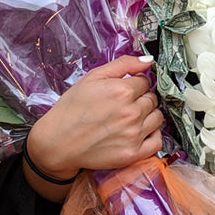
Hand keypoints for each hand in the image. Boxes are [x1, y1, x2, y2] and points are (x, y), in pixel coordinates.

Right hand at [24, 55, 163, 194]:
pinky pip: (157, 141)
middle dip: (141, 98)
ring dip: (148, 115)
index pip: (145, 81)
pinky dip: (152, 135)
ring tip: (130, 118)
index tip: (124, 90)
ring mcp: (133, 135)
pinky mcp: (133, 154)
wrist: (57, 143)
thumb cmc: (72, 109)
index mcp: (122, 91)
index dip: (135, 84)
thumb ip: (123, 64)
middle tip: (124, 104)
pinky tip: (140, 132)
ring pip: (157, 117)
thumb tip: (148, 60)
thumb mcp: (93, 78)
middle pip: (152, 99)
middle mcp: (131, 113)